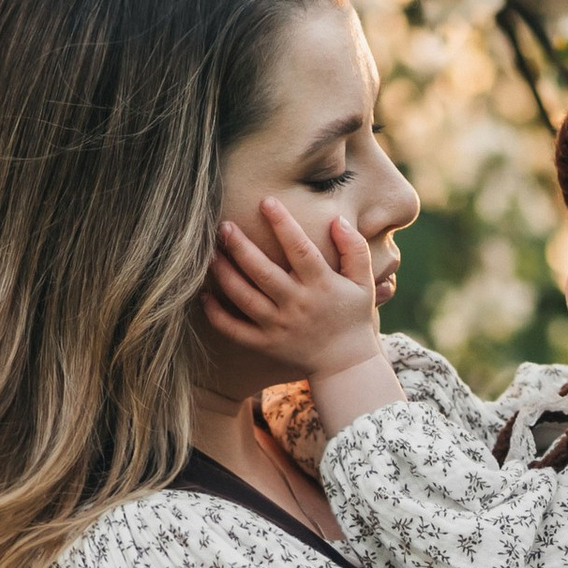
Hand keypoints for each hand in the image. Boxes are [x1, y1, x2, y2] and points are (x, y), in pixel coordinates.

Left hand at [204, 201, 400, 433]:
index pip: (299, 249)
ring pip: (244, 298)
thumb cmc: (353, 317)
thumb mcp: (363, 282)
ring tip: (210, 253)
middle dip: (240, 247)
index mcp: (320, 285)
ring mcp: (278, 327)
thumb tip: (336, 219)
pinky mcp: (265, 345)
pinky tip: (204, 296)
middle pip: (263, 272)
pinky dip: (217, 315)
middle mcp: (296, 305)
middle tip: (223, 226)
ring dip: (224, 275)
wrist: (346, 366)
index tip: (267, 202)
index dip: (283, 224)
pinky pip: (235, 330)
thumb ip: (354, 249)